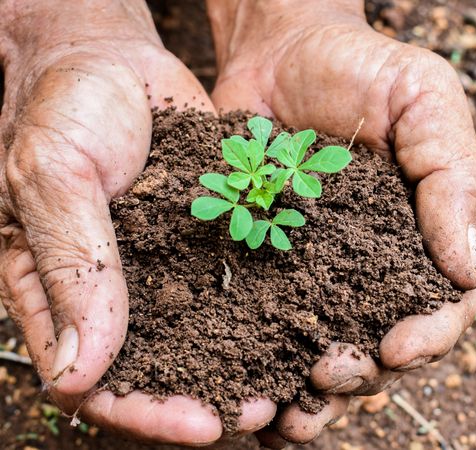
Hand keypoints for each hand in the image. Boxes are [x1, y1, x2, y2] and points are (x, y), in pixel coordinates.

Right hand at [0, 0, 274, 443]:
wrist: (110, 56)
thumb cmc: (64, 106)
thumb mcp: (53, 176)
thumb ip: (70, 267)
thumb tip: (77, 375)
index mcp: (60, 293)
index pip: (96, 381)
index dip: (146, 412)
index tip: (202, 426)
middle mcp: (118, 293)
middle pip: (162, 372)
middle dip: (212, 399)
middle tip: (266, 413)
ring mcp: (166, 268)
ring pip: (209, 336)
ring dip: (250, 363)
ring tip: (297, 380)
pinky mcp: (209, 237)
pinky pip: (239, 281)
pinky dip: (270, 307)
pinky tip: (309, 319)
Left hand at [206, 0, 475, 445]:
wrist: (281, 48)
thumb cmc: (364, 67)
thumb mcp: (426, 102)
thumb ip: (453, 180)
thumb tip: (472, 272)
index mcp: (425, 238)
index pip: (444, 306)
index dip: (429, 337)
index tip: (399, 348)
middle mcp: (375, 268)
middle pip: (383, 345)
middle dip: (362, 373)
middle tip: (329, 375)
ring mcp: (318, 272)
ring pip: (325, 352)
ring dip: (312, 394)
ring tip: (289, 417)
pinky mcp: (265, 267)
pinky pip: (266, 327)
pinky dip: (259, 365)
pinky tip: (246, 391)